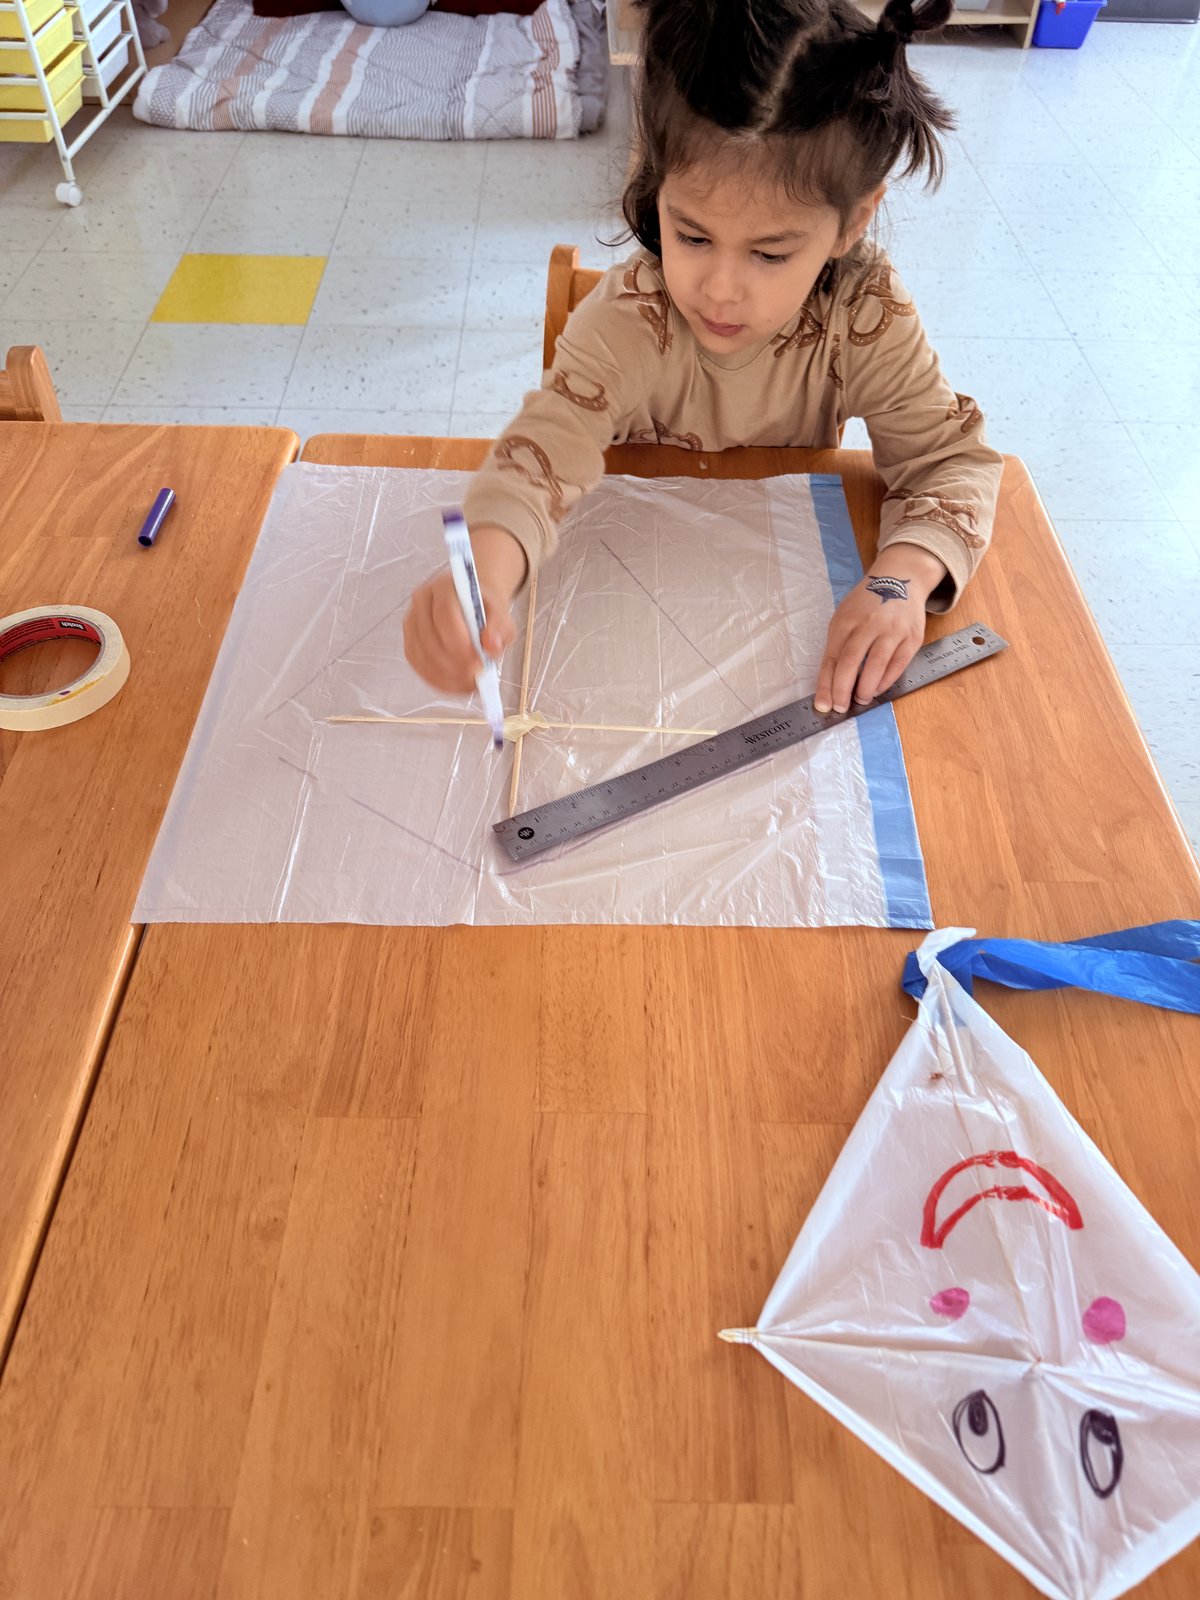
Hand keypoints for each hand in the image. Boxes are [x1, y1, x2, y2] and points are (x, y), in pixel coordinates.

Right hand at [403, 523, 526, 693]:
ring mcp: (412, 621)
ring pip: (420, 654)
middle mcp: (422, 601)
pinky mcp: (409, 639)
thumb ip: (500, 628)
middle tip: (473, 678)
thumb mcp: (501, 614)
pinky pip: (417, 663)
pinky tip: (453, 683)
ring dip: (443, 674)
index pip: (445, 617)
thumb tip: (491, 647)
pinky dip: (435, 678)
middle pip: (430, 639)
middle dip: (452, 664)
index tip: (478, 664)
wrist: (472, 605)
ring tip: (467, 682)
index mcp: (444, 587)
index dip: (460, 645)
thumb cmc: (486, 609)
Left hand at [814, 545, 946, 714]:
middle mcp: (868, 623)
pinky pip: (898, 665)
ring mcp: (892, 630)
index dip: (826, 684)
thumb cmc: (866, 604)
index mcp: (846, 620)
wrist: (900, 579)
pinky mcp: (912, 637)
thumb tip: (832, 683)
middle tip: (840, 707)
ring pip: (876, 665)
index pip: (832, 657)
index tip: (823, 705)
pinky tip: (877, 689)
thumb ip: (838, 645)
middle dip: (843, 690)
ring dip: (866, 688)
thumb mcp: (845, 616)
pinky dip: (885, 681)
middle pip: (851, 661)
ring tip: (860, 699)